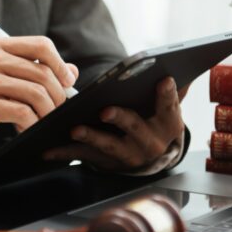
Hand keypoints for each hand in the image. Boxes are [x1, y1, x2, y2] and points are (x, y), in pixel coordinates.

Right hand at [0, 36, 78, 148]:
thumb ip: (33, 69)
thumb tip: (71, 72)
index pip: (41, 45)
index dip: (60, 64)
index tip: (66, 81)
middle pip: (42, 73)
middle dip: (58, 95)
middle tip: (57, 108)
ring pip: (36, 94)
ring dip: (46, 111)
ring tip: (42, 119)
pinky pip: (23, 113)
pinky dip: (31, 123)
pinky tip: (25, 127)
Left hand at [43, 77, 188, 171]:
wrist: (146, 157)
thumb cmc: (153, 120)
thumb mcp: (166, 108)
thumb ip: (174, 90)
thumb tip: (183, 70)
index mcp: (167, 125)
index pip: (170, 108)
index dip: (168, 95)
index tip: (164, 79)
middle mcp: (150, 144)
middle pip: (135, 129)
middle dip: (121, 119)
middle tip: (106, 110)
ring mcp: (127, 155)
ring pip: (108, 145)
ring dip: (91, 137)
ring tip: (75, 129)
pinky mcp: (104, 162)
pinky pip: (83, 156)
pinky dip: (64, 153)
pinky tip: (47, 149)